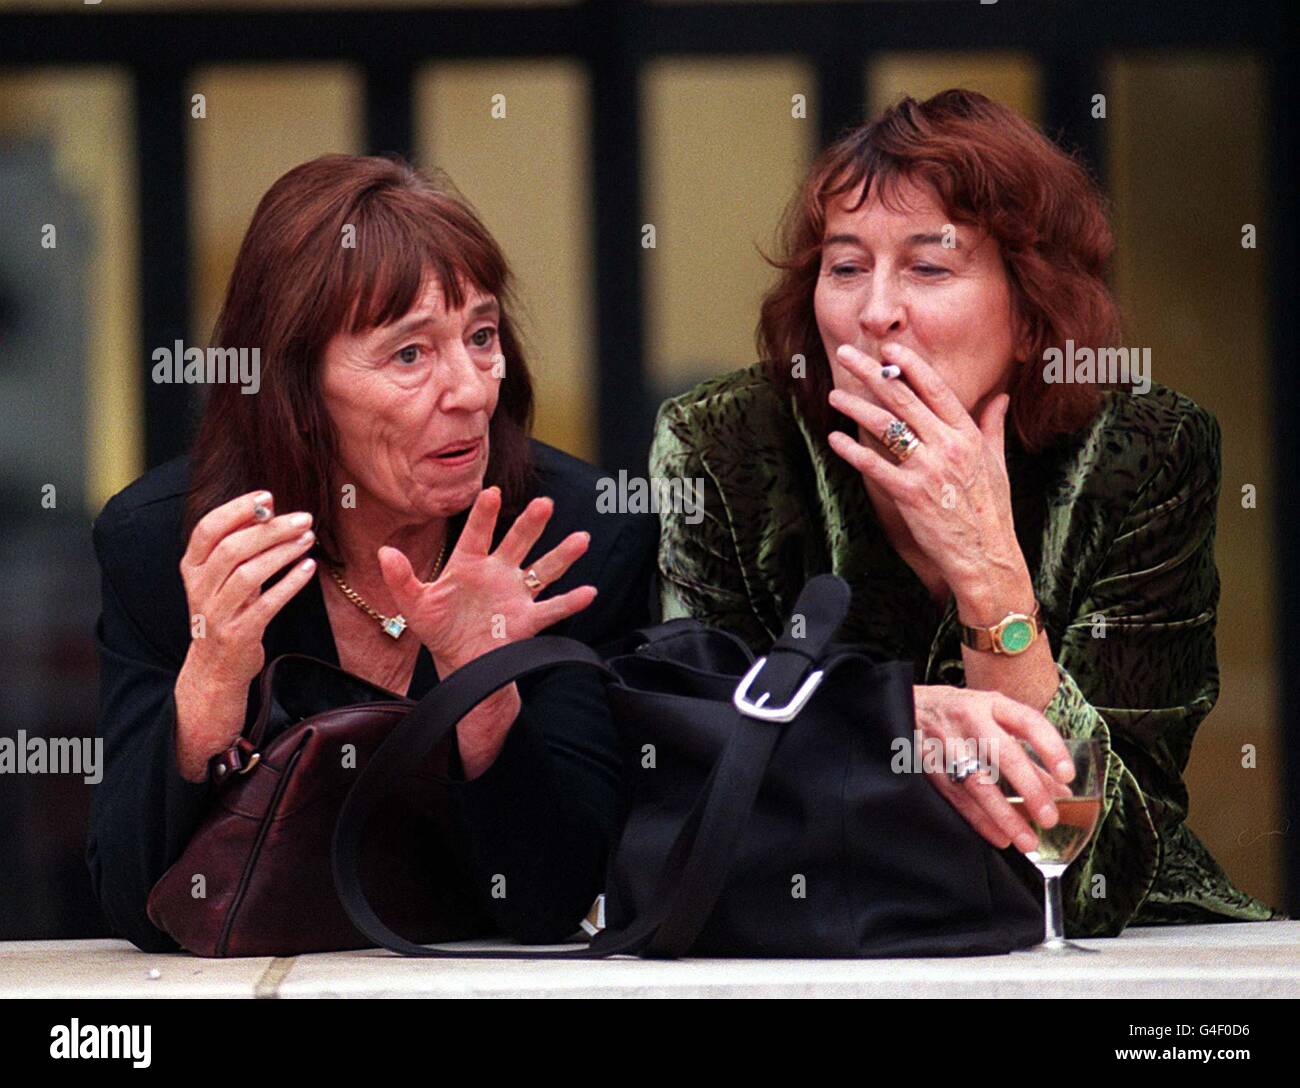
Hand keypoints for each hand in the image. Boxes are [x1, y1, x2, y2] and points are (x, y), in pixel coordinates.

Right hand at [174, 489, 317, 779]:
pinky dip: (290, 584)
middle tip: (303, 518)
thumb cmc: (227, 610)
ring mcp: (217, 613)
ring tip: (309, 538)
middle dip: (270, 529)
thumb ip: (237, 544)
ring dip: (282, 552)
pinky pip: (267, 605)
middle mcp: (199, 588)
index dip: (237, 510)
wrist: (216, 667)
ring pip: (248, 574)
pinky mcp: (239, 634)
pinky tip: (309, 567)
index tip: (267, 497)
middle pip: (232, 549)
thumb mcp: (222, 576)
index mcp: (192, 567)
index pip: (207, 529)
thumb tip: (266, 507)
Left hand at [378, 485, 596, 674]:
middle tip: (544, 504)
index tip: (490, 493)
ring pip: (543, 570)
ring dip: (562, 555)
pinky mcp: (527, 619)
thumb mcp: (414, 605)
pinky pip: (552, 608)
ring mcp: (515, 594)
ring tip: (581, 540)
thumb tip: (384, 552)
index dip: (483, 515)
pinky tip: (588, 592)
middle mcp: (498, 573)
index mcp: (469, 564)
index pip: (477, 534)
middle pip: (517, 542)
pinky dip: (571, 602)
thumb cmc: (439, 627)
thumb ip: (400, 579)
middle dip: (530, 524)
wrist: (460, 662)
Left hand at [826, 342, 1024, 599]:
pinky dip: (853, 451)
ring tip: (835, 394)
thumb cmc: (991, 509)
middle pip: (904, 400)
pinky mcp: (910, 494)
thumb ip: (992, 425)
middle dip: (872, 374)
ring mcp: (928, 470)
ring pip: (886, 427)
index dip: (910, 366)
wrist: (986, 554)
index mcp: (967, 435)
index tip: (889, 349)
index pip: (936, 390)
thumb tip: (1001, 396)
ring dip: (856, 407)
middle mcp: (947, 447)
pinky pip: (875, 466)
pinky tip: (836, 439)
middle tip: (847, 354)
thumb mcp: (997, 462)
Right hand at [914, 684, 1075, 852]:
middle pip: (1004, 754)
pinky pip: (957, 797)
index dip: (1050, 748)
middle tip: (1049, 818)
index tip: (1068, 776)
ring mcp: (946, 743)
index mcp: (991, 704)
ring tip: (1028, 840)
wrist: (908, 708)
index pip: (1028, 722)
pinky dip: (980, 820)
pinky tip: (1000, 837)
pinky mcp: (928, 765)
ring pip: (978, 783)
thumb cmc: (960, 714)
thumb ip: (1028, 751)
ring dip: (1005, 815)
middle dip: (1030, 789)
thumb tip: (1062, 791)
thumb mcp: (994, 719)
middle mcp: (969, 720)